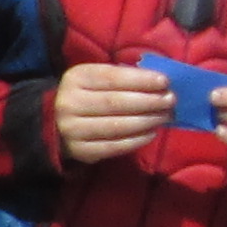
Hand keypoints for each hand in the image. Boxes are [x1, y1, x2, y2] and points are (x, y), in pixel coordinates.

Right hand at [51, 59, 174, 164]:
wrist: (55, 122)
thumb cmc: (87, 94)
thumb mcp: (96, 77)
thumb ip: (123, 76)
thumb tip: (159, 82)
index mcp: (76, 78)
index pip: (112, 78)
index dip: (140, 80)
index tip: (165, 81)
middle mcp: (70, 103)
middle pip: (116, 102)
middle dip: (148, 101)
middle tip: (171, 101)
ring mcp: (72, 129)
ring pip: (116, 126)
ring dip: (146, 121)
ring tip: (165, 117)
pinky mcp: (80, 150)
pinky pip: (113, 146)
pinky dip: (136, 140)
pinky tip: (151, 133)